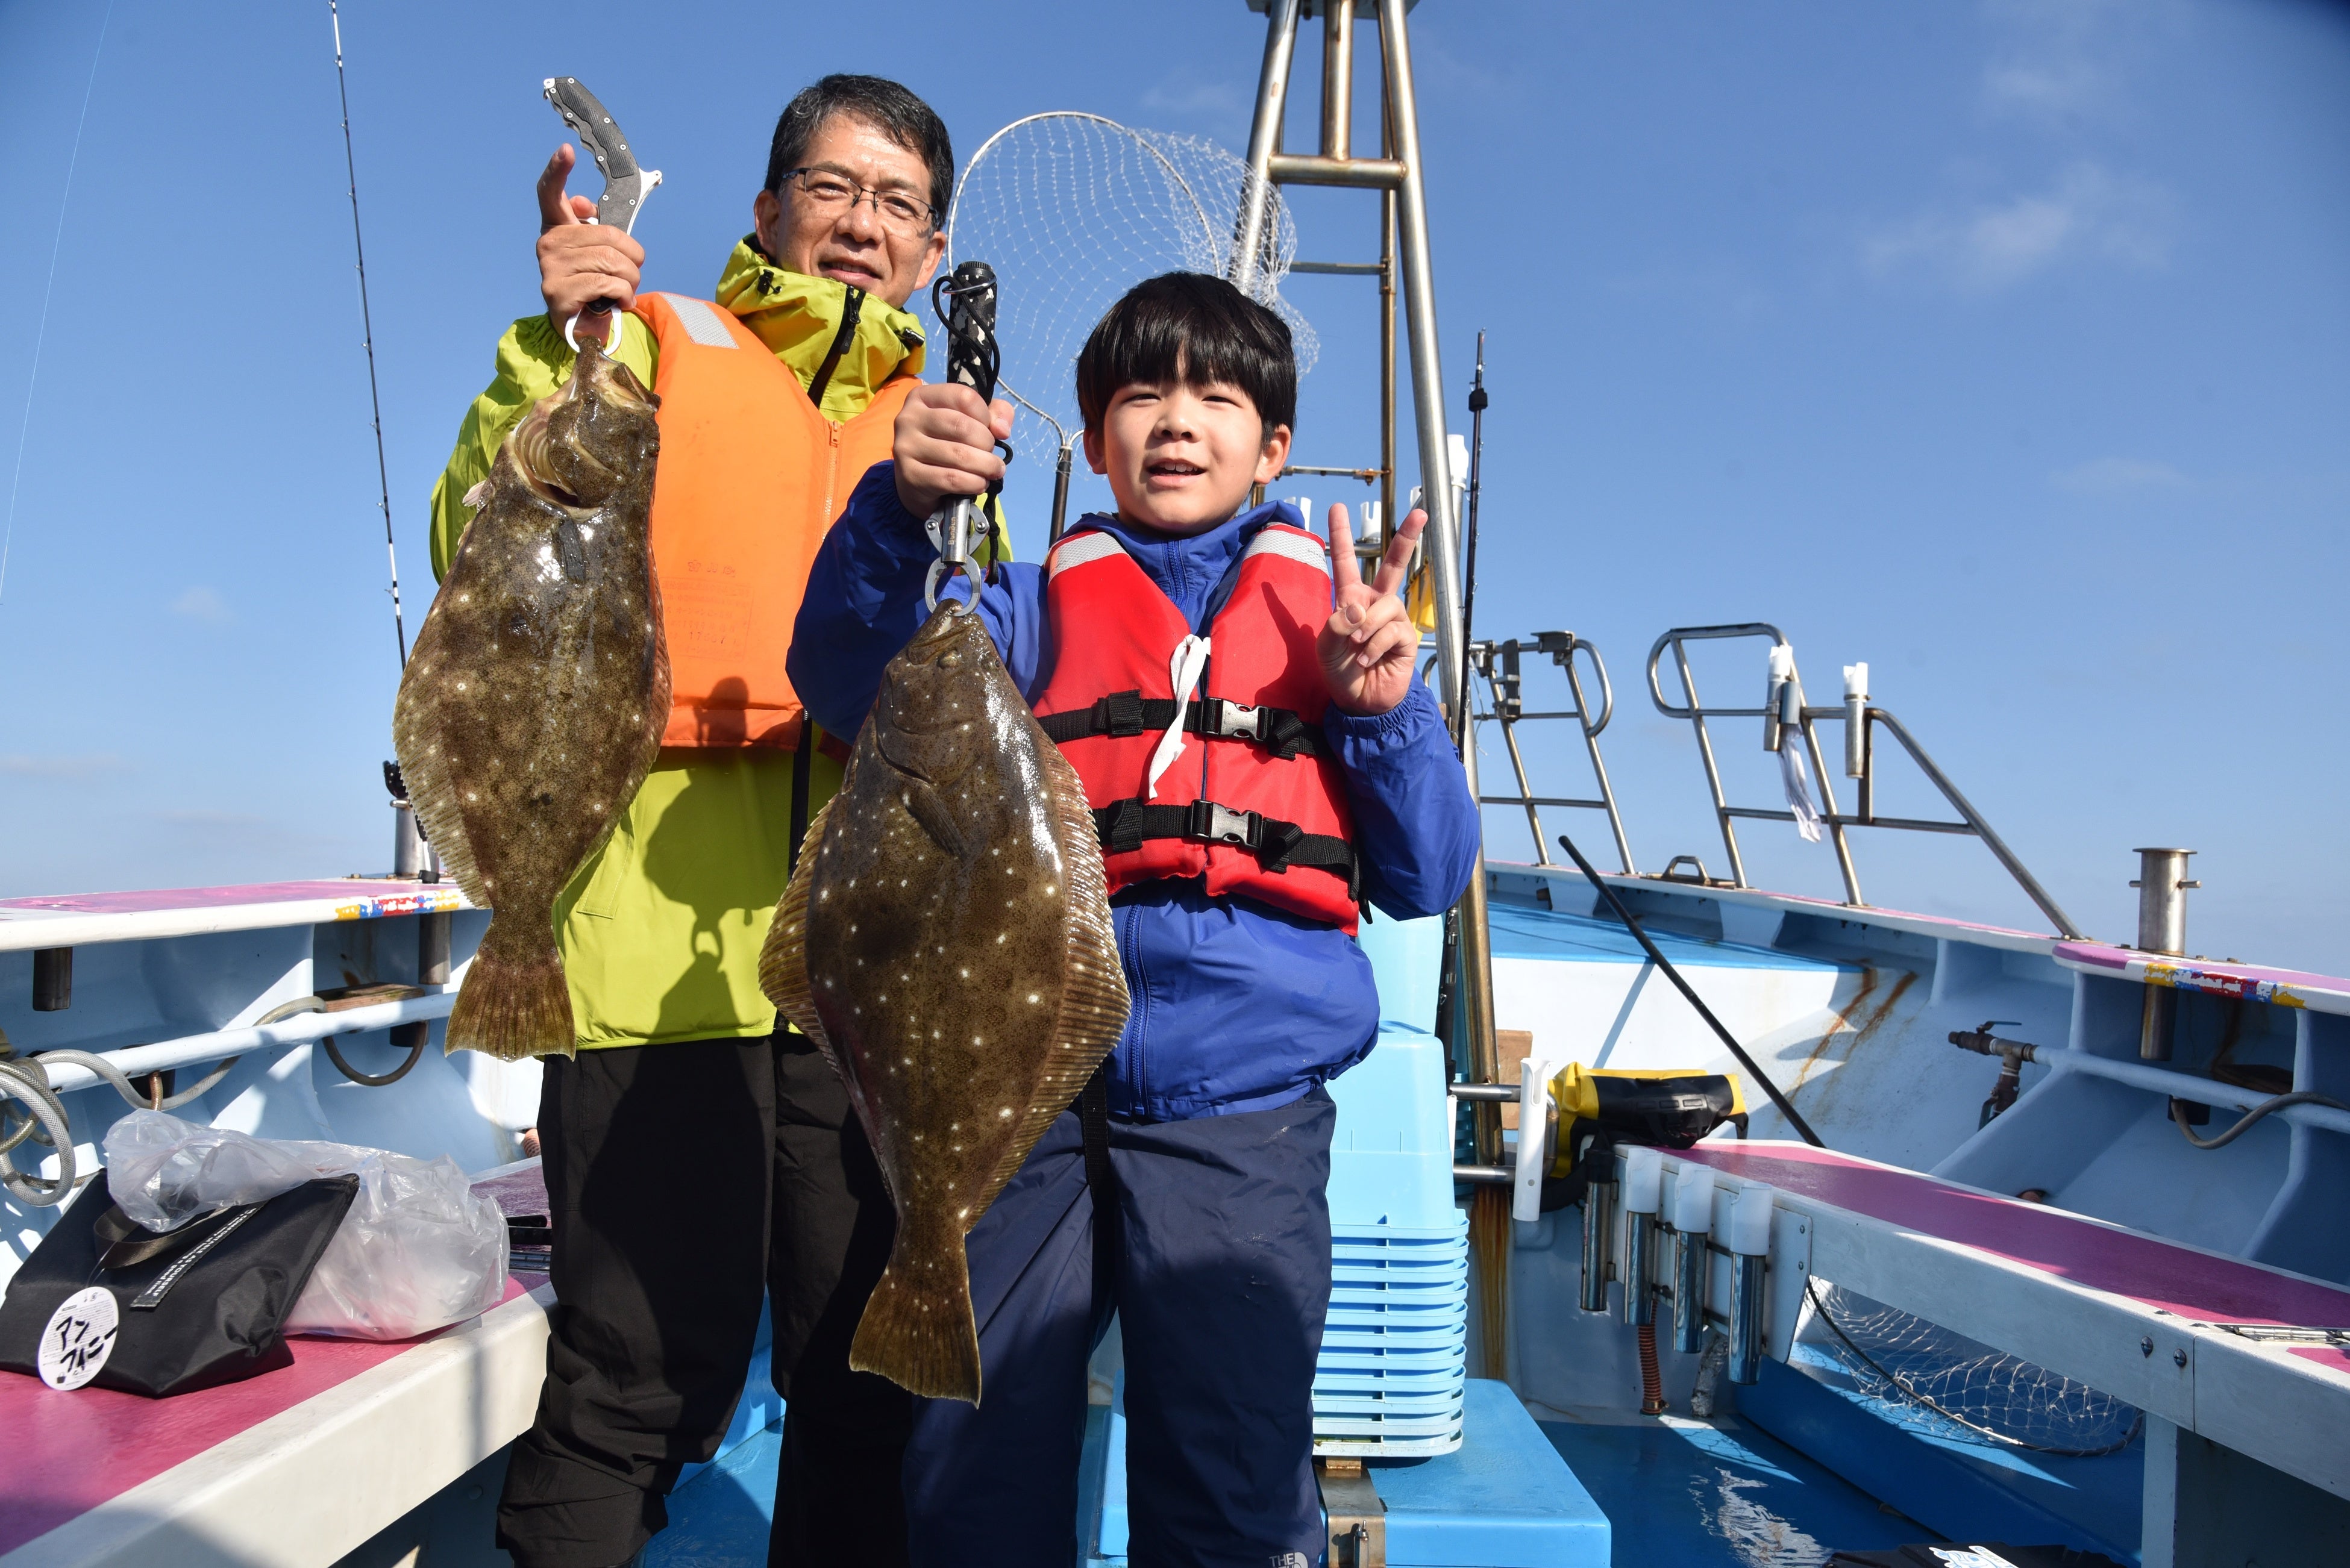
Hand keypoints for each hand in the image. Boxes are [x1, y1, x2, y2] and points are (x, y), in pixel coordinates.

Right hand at [536, 144, 643, 344]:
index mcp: (557, 229)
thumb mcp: (596, 254)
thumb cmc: (594, 286)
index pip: (550, 194)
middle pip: (609, 236)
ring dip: (631, 279)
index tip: (565, 150)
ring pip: (613, 261)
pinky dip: (624, 295)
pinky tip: (618, 302)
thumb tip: (586, 206)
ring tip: (625, 290)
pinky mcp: (559, 294)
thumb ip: (595, 228)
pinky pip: (609, 284)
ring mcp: (551, 269)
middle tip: (631, 273)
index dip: (557, 171)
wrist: (581, 329)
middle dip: (633, 258)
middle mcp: (548, 245)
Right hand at [894, 383, 1013, 518]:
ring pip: (959, 455)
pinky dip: (974, 483)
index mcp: (923, 396)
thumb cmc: (945, 443)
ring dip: (986, 466)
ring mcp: (906, 447)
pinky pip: (952, 479)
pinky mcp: (910, 475)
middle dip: (986, 443)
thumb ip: (994, 413)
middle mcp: (909, 418)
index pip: (964, 397)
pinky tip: (980, 483)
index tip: (990, 430)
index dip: (986, 415)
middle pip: (962, 426)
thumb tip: (1002, 429)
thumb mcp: (970, 420)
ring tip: (993, 471)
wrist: (916, 481)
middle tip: (992, 455)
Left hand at [1319, 502, 1428, 715]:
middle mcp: (1374, 604)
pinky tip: (1368, 660)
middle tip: (1421, 513)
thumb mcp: (1325, 648)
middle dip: (1408, 538)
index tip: (1337, 508)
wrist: (1359, 703)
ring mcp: (1393, 620)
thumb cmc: (1340, 672)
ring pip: (1386, 606)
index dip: (1341, 536)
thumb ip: (1335, 625)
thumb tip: (1358, 608)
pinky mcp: (1406, 638)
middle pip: (1393, 565)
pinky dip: (1376, 646)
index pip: (1346, 563)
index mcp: (1351, 599)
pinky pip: (1393, 631)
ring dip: (1368, 629)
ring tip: (1358, 650)